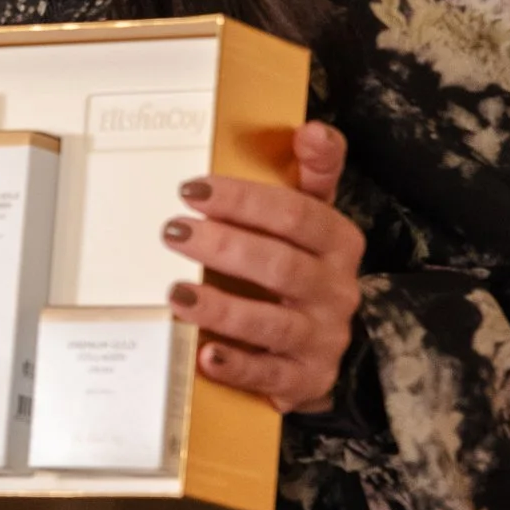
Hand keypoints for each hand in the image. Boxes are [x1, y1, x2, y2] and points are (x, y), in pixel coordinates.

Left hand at [163, 120, 364, 414]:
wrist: (322, 347)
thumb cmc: (303, 269)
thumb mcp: (313, 219)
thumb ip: (313, 173)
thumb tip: (312, 130)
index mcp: (338, 243)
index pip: (296, 214)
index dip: (244, 200)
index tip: (191, 189)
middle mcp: (336, 290)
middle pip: (280, 265)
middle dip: (224, 246)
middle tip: (172, 232)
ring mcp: (322, 338)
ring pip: (273, 323)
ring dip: (222, 308)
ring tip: (176, 293)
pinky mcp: (305, 380)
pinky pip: (270, 376)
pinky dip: (237, 366)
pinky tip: (204, 354)